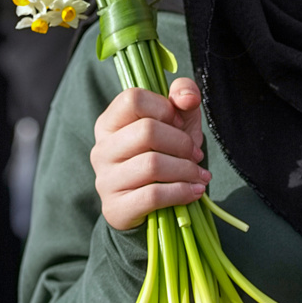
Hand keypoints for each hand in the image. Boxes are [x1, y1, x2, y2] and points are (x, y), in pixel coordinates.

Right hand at [91, 78, 208, 230]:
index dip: (164, 108)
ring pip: (152, 164)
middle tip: (196, 155)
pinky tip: (195, 191)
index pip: (133, 99)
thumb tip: (187, 98)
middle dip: (182, 142)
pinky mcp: (115, 207)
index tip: (180, 123)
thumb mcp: (177, 121)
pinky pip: (153, 195)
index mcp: (109, 122)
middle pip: (146, 131)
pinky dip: (181, 192)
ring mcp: (105, 179)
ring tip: (200, 176)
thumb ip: (183, 95)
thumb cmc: (163, 155)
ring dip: (186, 170)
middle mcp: (101, 148)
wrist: (151, 206)